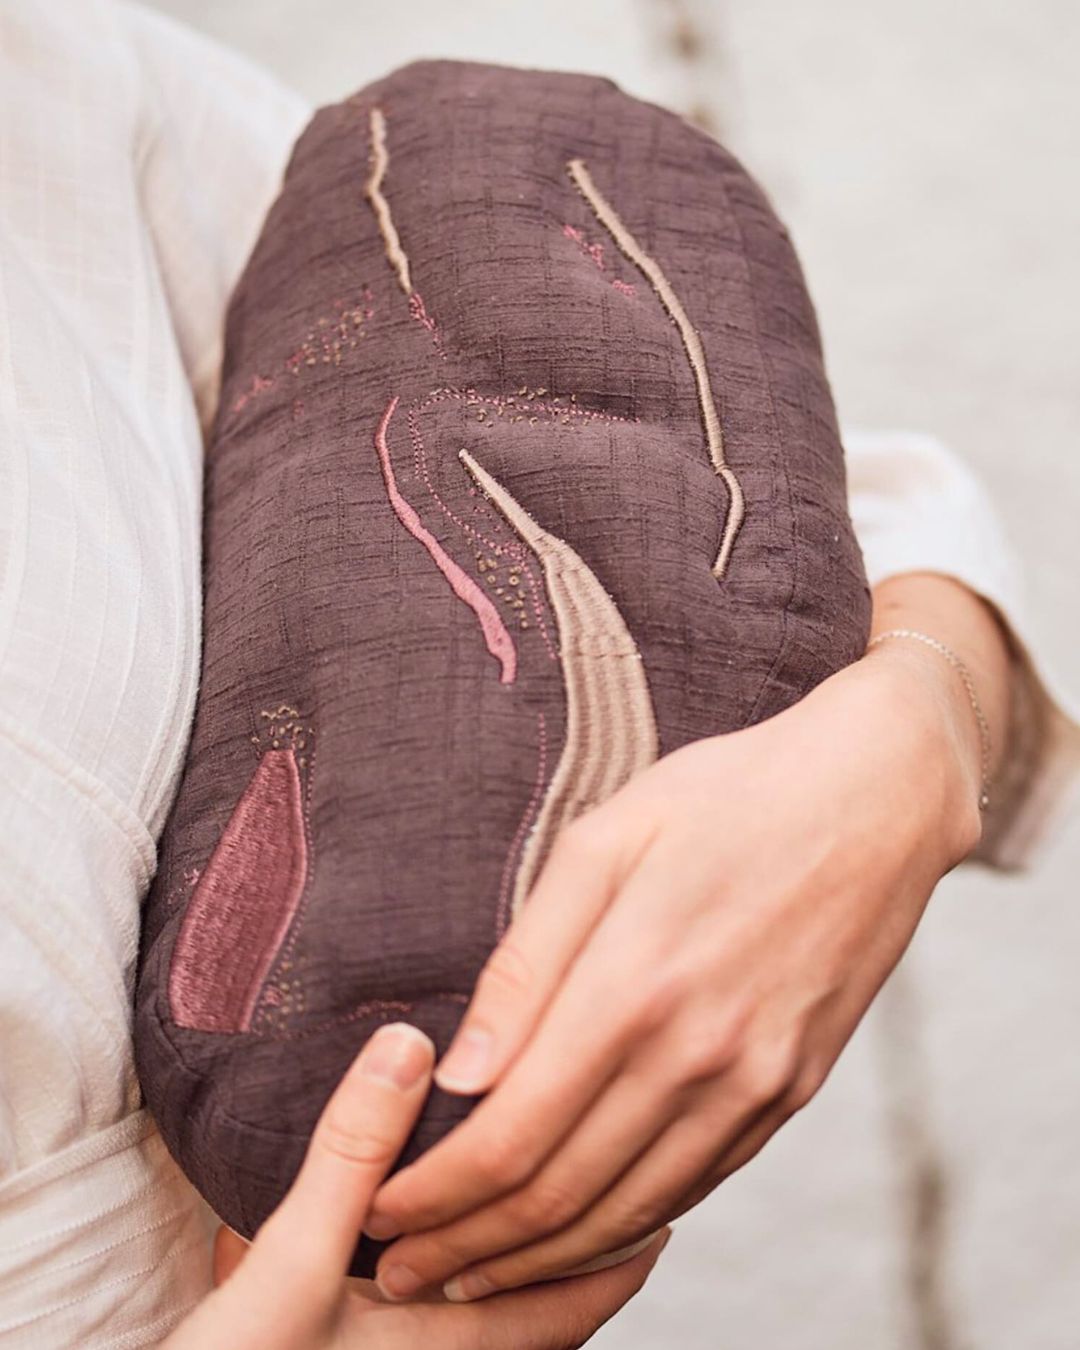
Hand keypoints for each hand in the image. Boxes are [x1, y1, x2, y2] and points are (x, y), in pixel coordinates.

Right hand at [162, 1021, 669, 1348]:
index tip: (667, 1201)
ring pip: (476, 1320)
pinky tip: (404, 1243)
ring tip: (528, 1196)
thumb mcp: (289, 1268)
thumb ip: (352, 1159)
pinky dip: (438, 1282)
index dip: (623, 1255)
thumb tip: (414, 1047)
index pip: (567, 1305)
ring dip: (506, 1266)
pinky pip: (416, 1321)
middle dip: (576, 1257)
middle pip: (533, 1317)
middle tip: (615, 1185)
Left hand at [362, 579, 1004, 1303]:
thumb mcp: (603, 841)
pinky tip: (579, 1238)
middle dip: (468, 1245)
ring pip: (630, 1212)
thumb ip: (527, 962)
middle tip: (403, 1271)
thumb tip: (461, 1073)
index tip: (378, 1211)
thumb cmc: (724, 797)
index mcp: (634, 985)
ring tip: (472, 1278)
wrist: (873, 797)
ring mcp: (755, 1083)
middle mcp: (698, 1055)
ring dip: (540, 1259)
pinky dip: (627, 1228)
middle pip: (561, 1192)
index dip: (435, 1191)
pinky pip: (697, 1186)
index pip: (511, 1135)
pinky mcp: (791, 1090)